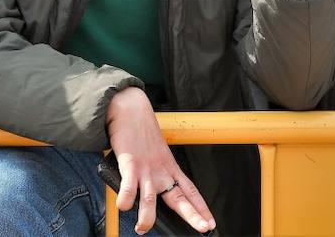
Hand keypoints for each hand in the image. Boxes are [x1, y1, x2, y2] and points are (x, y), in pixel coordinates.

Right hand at [106, 87, 214, 233]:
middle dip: (192, 215)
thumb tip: (149, 198)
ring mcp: (147, 168)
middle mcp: (162, 171)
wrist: (132, 110)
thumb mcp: (155, 156)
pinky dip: (126, 198)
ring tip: (142, 228)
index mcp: (170, 168)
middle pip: (179, 197)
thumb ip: (154, 176)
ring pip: (151, 197)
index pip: (190, 191)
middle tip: (202, 228)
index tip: (210, 223)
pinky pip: (129, 185)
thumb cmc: (142, 136)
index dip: (200, 208)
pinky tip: (124, 207)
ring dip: (147, 216)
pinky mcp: (130, 163)